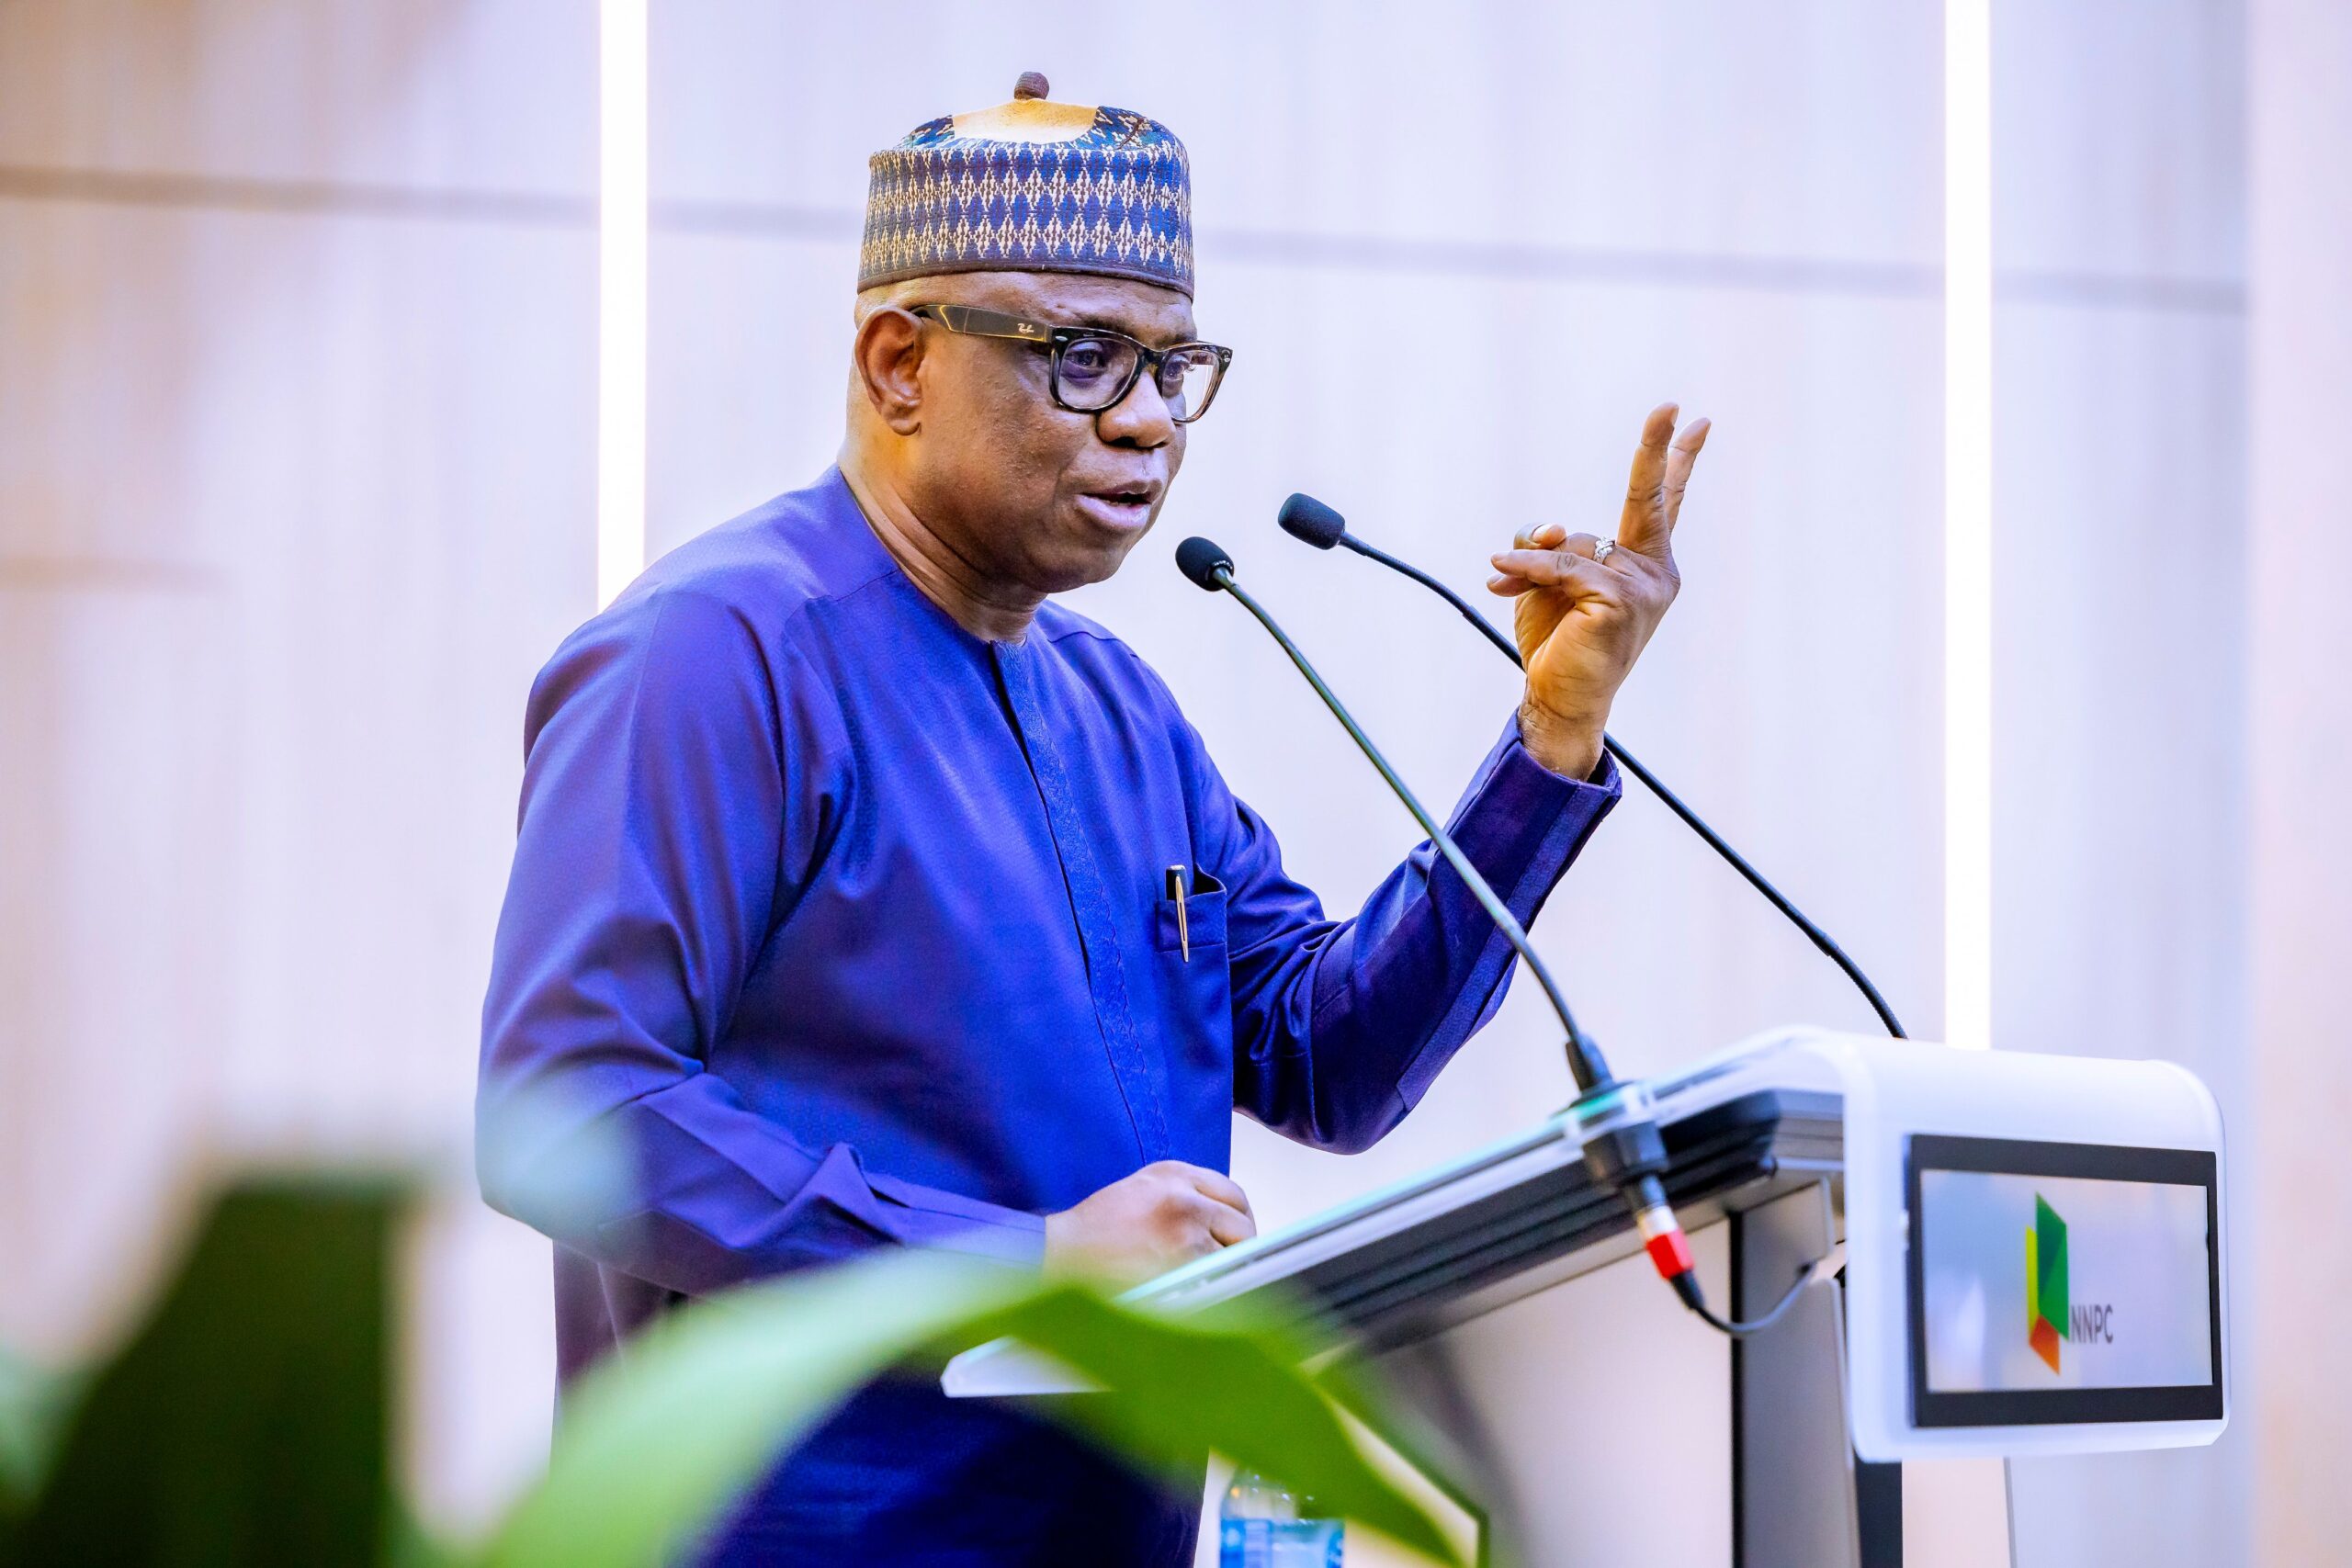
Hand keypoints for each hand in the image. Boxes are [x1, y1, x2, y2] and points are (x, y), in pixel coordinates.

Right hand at [1042, 1160, 1256, 1285]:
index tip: (1236, 1235)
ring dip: (1226, 1270)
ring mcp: (1186, 1229)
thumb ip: (1182, 1193)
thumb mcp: (1141, 1189)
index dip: (1239, 1219)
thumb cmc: (1095, 1228)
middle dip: (1241, 1246)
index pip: (1233, 1194)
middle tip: (1230, 1263)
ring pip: (1234, 1253)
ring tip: (1208, 1280)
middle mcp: (1184, 1196)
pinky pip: (1218, 1277)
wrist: (1064, 1253)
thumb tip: (1220, 1218)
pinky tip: (1199, 1291)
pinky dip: (1214, 1286)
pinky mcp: (1181, 1262)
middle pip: (1242, 1222)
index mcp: (1174, 1173)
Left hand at [1487, 404, 1709, 778]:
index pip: (1665, 505)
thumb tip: (1550, 529)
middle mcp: (1655, 572)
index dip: (1679, 462)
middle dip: (1656, 450)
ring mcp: (1643, 588)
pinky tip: (1500, 578)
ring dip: (1530, 562)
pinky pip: (1560, 567)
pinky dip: (1524, 570)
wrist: (1558, 697)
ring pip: (1574, 543)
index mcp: (1646, 565)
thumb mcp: (1549, 579)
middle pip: (1648, 499)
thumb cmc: (1558, 640)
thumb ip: (1551, 544)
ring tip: (1504, 583)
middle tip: (1669, 406)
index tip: (1695, 423)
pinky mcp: (1619, 602)